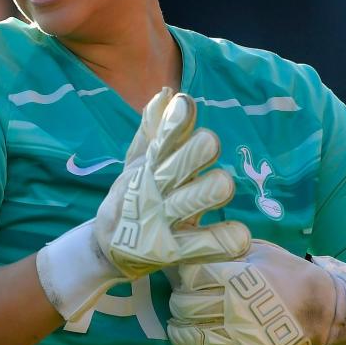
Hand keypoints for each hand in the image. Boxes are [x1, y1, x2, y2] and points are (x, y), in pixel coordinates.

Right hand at [36, 89, 250, 321]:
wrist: (106, 249)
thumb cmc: (132, 197)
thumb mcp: (137, 163)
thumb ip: (152, 130)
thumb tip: (167, 92)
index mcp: (147, 168)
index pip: (160, 140)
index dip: (174, 122)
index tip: (185, 103)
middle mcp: (153, 192)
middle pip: (177, 167)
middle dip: (195, 152)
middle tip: (210, 143)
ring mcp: (161, 223)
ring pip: (192, 202)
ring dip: (209, 190)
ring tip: (223, 184)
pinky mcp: (171, 253)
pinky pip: (202, 246)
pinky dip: (223, 240)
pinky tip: (239, 235)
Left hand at [166, 241, 345, 344]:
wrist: (325, 310)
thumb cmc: (287, 274)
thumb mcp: (258, 250)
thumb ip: (224, 247)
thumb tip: (187, 237)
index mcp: (238, 278)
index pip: (189, 277)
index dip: (183, 275)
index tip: (187, 276)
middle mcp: (237, 309)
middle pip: (184, 307)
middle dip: (180, 301)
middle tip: (185, 300)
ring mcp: (243, 339)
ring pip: (190, 338)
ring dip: (182, 330)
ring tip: (185, 323)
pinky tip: (210, 341)